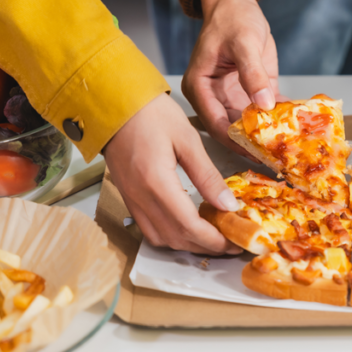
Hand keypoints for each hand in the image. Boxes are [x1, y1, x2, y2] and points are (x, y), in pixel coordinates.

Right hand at [103, 94, 242, 252]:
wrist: (115, 105)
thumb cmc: (151, 114)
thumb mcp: (187, 139)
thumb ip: (207, 176)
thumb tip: (228, 205)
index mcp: (157, 183)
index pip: (189, 226)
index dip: (215, 240)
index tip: (236, 242)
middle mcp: (141, 198)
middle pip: (176, 238)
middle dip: (206, 246)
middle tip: (231, 242)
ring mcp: (131, 200)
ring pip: (161, 238)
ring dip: (188, 244)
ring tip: (213, 235)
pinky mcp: (128, 198)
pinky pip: (149, 229)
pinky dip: (171, 234)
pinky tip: (189, 225)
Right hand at [183, 0, 278, 152]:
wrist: (238, 4)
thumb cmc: (232, 18)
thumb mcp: (244, 42)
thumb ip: (252, 73)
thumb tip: (263, 104)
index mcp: (199, 87)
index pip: (215, 123)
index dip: (235, 140)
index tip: (257, 153)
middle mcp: (212, 97)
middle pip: (231, 129)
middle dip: (253, 144)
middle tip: (277, 158)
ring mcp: (231, 97)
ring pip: (248, 125)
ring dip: (267, 135)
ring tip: (289, 149)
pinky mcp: (249, 93)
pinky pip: (264, 111)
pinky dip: (278, 119)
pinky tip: (296, 128)